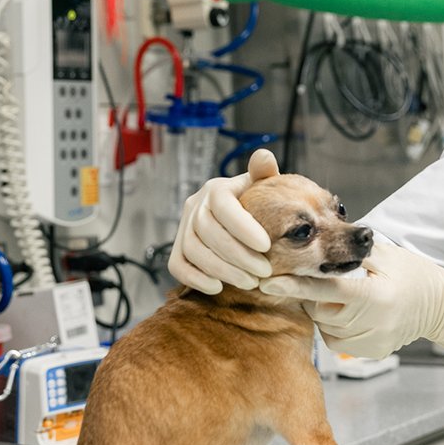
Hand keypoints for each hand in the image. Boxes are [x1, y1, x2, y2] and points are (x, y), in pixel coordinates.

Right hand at [167, 148, 279, 292]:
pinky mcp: (177, 249)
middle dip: (238, 256)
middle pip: (209, 233)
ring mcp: (183, 228)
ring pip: (194, 251)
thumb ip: (264, 173)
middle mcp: (195, 205)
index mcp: (216, 188)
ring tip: (250, 283)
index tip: (266, 246)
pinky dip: (196, 279)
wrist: (237, 215)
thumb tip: (264, 157)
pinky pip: (177, 266)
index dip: (243, 227)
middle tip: (264, 272)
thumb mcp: (261, 185)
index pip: (224, 206)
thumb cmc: (253, 201)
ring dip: (222, 270)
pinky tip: (219, 288)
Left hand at [260, 242, 443, 359]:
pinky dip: (336, 327)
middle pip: (321, 310)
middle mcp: (373, 324)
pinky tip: (352, 314)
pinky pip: (338, 341)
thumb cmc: (414, 274)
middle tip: (325, 280)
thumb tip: (319, 240)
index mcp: (375, 296)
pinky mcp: (372, 353)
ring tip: (345, 297)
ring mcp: (373, 342)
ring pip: (326, 328)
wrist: (442, 306)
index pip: (326, 289)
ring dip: (325, 312)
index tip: (268, 281)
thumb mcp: (386, 255)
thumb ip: (353, 252)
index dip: (296, 284)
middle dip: (315, 295)